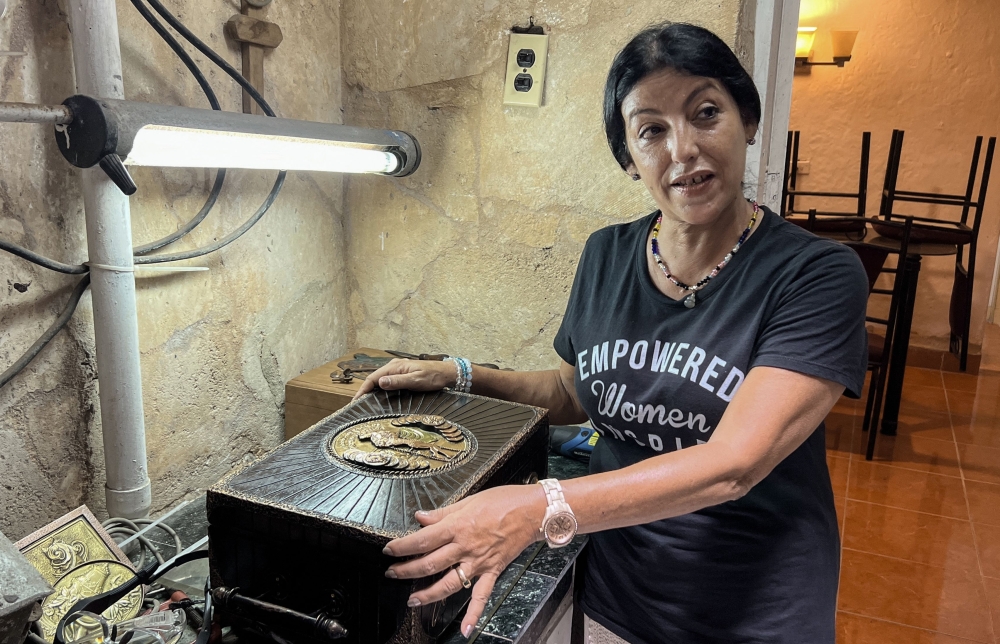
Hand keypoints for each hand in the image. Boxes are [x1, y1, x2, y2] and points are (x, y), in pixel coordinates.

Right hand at [353, 359, 455, 398]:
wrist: (447, 373)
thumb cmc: (434, 376)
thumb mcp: (416, 380)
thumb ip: (398, 381)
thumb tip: (380, 382)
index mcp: (395, 367)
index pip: (373, 378)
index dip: (363, 389)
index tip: (355, 401)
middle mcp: (394, 367)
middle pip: (374, 379)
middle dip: (364, 391)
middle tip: (356, 405)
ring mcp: (398, 370)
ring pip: (380, 380)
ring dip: (371, 390)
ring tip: (364, 402)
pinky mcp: (402, 375)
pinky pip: (387, 381)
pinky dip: (380, 389)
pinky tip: (379, 396)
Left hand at [383, 485, 545, 637]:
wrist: (532, 511)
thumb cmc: (503, 501)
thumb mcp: (469, 500)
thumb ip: (443, 512)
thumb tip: (420, 517)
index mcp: (457, 526)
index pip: (422, 540)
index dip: (402, 546)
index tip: (389, 550)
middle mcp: (465, 547)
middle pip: (430, 564)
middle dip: (407, 571)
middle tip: (392, 574)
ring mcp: (479, 562)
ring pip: (449, 583)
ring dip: (428, 594)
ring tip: (413, 600)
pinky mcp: (492, 570)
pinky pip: (481, 596)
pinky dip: (473, 614)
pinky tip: (465, 630)